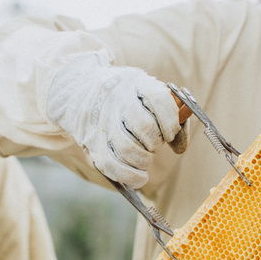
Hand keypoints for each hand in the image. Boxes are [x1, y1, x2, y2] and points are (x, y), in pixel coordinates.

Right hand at [46, 53, 188, 187]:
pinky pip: (111, 165)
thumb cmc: (125, 95)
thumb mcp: (146, 91)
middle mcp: (115, 99)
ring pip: (128, 149)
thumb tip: (181, 146)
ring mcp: (100, 121)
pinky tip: (139, 177)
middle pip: (144, 127)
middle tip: (153, 145)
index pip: (158, 99)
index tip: (170, 133)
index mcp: (134, 82)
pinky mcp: (91, 142)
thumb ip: (169, 114)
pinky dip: (131, 176)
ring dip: (144, 160)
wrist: (79, 90)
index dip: (170, 121)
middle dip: (156, 142)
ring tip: (145, 158)